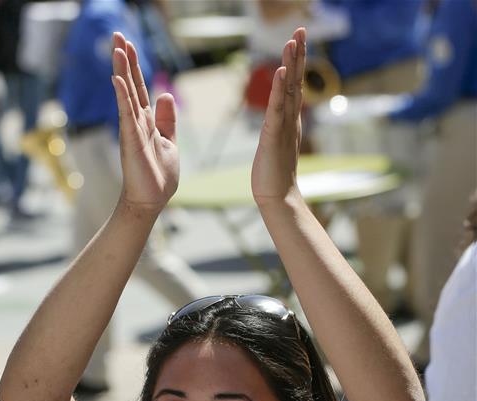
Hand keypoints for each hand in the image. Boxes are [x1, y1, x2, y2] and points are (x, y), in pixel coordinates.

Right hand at [111, 32, 178, 213]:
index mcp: (146, 122)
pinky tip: (117, 79)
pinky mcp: (131, 140)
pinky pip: (126, 114)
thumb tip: (165, 94)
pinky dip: (122, 96)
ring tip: (116, 47)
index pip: (139, 88)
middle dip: (125, 60)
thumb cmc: (158, 177)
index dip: (134, 66)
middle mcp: (136, 122)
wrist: (150, 202)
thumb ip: (167, 120)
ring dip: (122, 70)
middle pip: (130, 84)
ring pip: (127, 94)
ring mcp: (132, 130)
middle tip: (117, 35)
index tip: (128, 44)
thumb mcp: (169, 142)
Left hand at [251, 27, 305, 206]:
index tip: (298, 38)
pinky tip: (280, 72)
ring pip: (288, 90)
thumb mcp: (276, 144)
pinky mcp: (274, 135)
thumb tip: (278, 121)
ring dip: (290, 64)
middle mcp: (290, 118)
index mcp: (289, 119)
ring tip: (292, 41)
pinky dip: (278, 89)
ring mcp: (284, 126)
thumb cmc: (274, 175)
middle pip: (295, 80)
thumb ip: (278, 129)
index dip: (296, 61)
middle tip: (301, 29)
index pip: (294, 84)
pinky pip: (277, 108)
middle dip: (298, 54)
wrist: (277, 197)